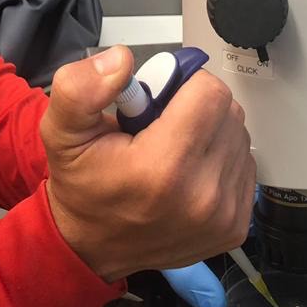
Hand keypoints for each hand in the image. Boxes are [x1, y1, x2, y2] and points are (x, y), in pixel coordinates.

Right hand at [41, 46, 255, 282]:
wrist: (92, 247)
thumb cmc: (83, 186)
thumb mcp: (62, 132)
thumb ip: (81, 89)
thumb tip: (121, 59)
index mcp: (162, 168)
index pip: (210, 93)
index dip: (184, 85)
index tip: (159, 101)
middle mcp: (201, 195)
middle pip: (228, 111)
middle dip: (197, 106)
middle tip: (162, 125)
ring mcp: (224, 215)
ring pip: (239, 136)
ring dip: (211, 132)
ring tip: (174, 149)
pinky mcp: (236, 226)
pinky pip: (244, 165)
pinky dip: (220, 159)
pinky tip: (190, 171)